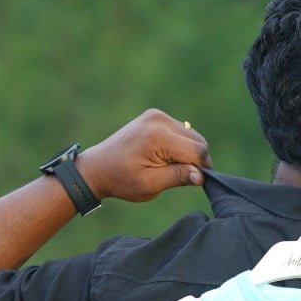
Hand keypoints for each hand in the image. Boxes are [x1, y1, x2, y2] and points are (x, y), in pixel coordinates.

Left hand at [77, 109, 212, 202]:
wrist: (98, 167)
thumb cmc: (122, 179)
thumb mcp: (151, 184)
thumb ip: (178, 177)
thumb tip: (201, 176)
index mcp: (158, 137)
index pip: (198, 151)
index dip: (201, 169)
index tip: (194, 182)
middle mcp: (160, 120)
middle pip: (198, 141)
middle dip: (195, 160)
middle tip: (178, 175)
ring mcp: (157, 115)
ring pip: (192, 136)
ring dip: (188, 152)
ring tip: (169, 166)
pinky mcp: (156, 116)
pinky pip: (182, 131)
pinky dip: (180, 145)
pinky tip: (165, 156)